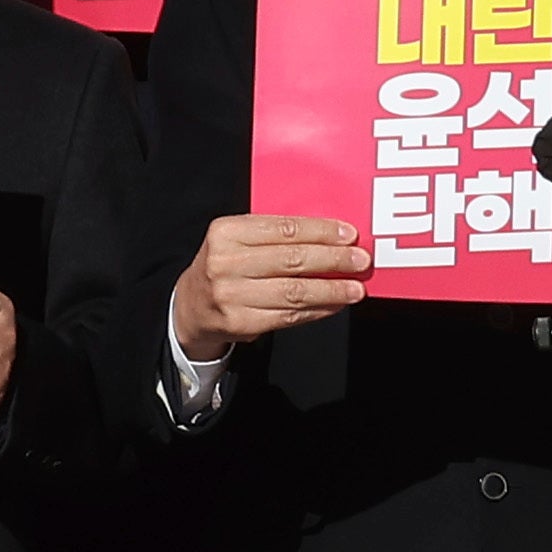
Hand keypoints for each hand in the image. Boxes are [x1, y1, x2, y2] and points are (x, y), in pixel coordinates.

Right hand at [171, 214, 367, 359]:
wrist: (191, 306)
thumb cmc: (224, 266)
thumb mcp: (236, 240)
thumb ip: (273, 235)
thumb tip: (328, 238)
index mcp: (226, 232)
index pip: (283, 228)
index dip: (320, 231)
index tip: (349, 234)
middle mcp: (225, 263)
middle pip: (291, 260)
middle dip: (332, 259)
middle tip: (360, 260)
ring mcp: (232, 296)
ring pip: (293, 292)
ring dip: (331, 290)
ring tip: (355, 288)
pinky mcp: (241, 323)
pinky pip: (288, 316)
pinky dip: (316, 311)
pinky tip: (334, 305)